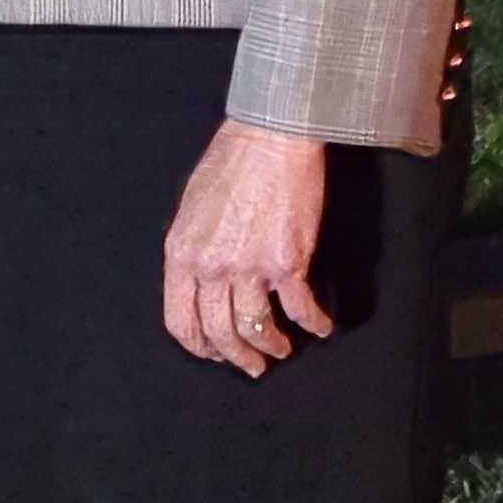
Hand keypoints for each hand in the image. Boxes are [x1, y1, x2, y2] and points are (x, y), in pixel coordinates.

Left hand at [160, 119, 333, 377]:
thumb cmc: (231, 162)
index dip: (198, 345)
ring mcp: (249, 267)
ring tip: (280, 350)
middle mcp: (212, 267)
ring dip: (270, 347)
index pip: (180, 319)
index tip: (212, 352)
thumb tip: (203, 282)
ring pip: (255, 329)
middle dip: (235, 356)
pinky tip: (322, 327)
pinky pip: (300, 309)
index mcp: (182, 253)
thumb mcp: (192, 208)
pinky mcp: (288, 262)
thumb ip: (193, 250)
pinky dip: (313, 324)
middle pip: (218, 332)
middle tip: (250, 365)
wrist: (272, 137)